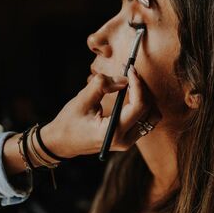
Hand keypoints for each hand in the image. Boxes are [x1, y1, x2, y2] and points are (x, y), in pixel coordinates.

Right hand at [40, 67, 160, 158]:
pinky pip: (145, 120)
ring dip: (145, 97)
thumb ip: (101, 86)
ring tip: (131, 82)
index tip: (130, 70)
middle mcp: (124, 140)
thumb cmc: (69, 123)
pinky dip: (141, 104)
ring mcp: (128, 141)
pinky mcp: (128, 138)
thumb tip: (123, 78)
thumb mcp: (81, 100)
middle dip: (142, 88)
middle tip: (130, 73)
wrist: (62, 142)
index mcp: (113, 132)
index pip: (138, 106)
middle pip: (149, 110)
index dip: (138, 84)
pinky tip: (130, 92)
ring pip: (151, 116)